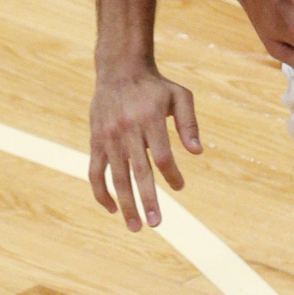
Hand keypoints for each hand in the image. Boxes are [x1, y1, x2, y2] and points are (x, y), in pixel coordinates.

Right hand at [88, 65, 200, 230]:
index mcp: (151, 119)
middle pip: (139, 172)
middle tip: (156, 224)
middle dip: (148, 200)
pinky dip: (101, 192)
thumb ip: (189, 124)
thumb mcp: (180, 96)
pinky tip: (111, 208)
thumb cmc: (155, 86)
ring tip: (135, 226)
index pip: (162, 156)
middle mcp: (128, 129)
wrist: (119, 69)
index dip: (172, 175)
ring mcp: (109, 137)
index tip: (180, 187)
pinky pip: (95, 172)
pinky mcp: (95, 141)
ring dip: (125, 204)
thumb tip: (197, 153)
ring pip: (117, 177)